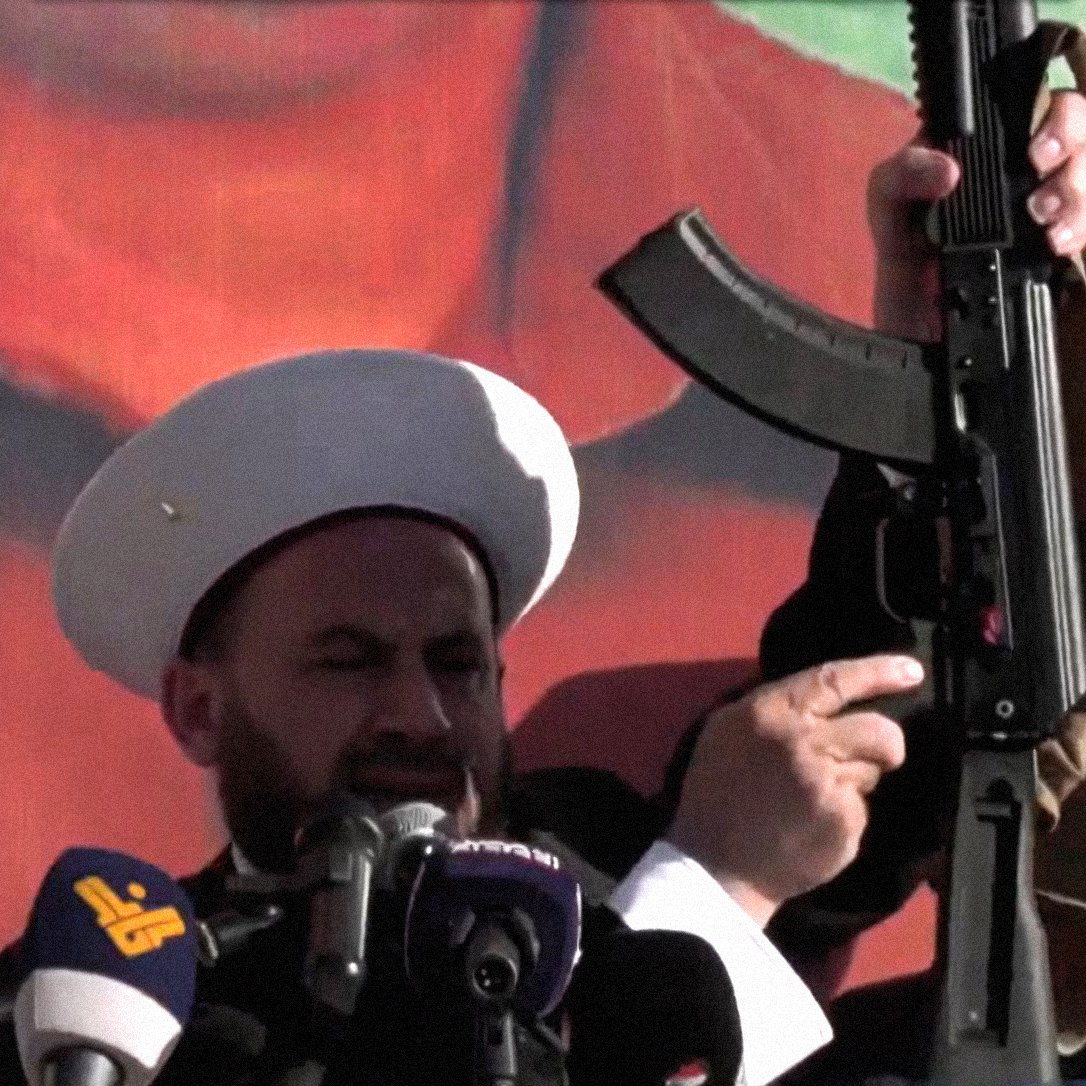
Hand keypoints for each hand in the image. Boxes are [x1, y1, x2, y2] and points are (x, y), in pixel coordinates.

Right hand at [666, 655, 919, 926]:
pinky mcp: (842, 820)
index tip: (911, 670)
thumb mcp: (729, 730)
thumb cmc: (718, 793)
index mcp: (769, 712)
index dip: (878, 672)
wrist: (716, 866)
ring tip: (818, 797)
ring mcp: (825, 782)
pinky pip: (862, 807)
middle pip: (879, 729)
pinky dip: (845, 814)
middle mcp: (801, 741)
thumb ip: (776, 706)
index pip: (835, 679)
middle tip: (871, 757)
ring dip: (857, 779)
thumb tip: (827, 692)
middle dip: (885, 743)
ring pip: (874, 768)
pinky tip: (815, 824)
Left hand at [868, 90, 1085, 339]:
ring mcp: (1048, 203)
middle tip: (1041, 168)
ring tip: (1046, 220)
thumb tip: (948, 170)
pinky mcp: (1059, 244)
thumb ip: (901, 174)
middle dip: (1072, 143)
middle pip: (1079, 129)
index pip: (1038, 104)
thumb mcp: (887, 205)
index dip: (1050, 115)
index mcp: (988, 146)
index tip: (1034, 149)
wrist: (917, 325)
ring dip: (1078, 190)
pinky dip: (1081, 228)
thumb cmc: (904, 254)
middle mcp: (1027, 168)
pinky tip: (1057, 243)